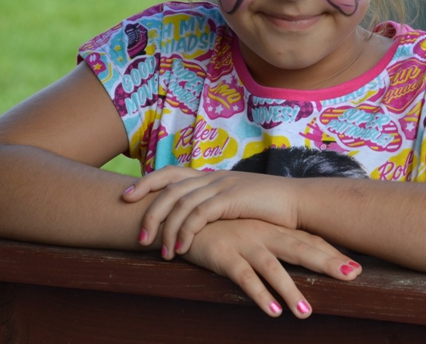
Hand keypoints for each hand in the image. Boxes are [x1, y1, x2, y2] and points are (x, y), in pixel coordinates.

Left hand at [123, 167, 300, 257]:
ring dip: (167, 230)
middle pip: (168, 188)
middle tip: (139, 237)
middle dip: (149, 211)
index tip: (127, 196)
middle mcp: (212, 177)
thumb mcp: (237, 204)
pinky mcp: (231, 199)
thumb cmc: (270, 208)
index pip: (171, 173)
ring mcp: (221, 186)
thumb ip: (216, 207)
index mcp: (211, 176)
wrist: (298, 203)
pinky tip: (183, 249)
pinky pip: (199, 215)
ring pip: (180, 203)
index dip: (146, 182)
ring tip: (162, 252)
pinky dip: (187, 232)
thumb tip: (198, 221)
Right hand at [182, 219, 360, 317]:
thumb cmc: (219, 226)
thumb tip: (293, 254)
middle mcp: (263, 233)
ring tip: (306, 313)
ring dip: (292, 290)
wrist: (182, 213)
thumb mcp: (248, 230)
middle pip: (301, 248)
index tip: (354, 267)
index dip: (331, 253)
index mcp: (271, 228)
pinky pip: (245, 278)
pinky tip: (274, 311)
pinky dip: (260, 294)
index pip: (308, 239)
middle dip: (327, 262)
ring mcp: (244, 243)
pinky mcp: (224, 255)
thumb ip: (270, 240)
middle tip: (352, 275)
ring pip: (274, 268)